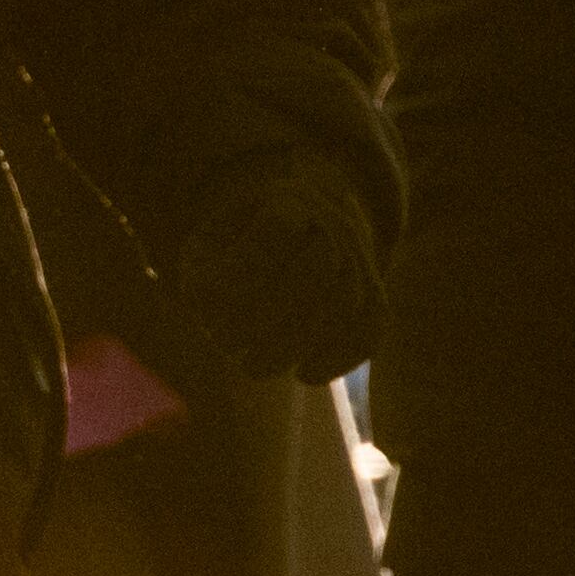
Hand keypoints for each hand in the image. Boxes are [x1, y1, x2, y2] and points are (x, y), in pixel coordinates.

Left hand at [166, 180, 386, 386]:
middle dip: (266, 316)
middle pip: (318, 269)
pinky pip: (370, 330)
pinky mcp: (375, 297)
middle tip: (227, 346)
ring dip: (294, 345)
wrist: (303, 229)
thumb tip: (204, 302)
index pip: (278, 229)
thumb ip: (202, 270)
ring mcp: (359, 261)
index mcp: (285, 201)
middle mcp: (332, 225)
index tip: (199, 304)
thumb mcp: (208, 244)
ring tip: (251, 366)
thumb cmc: (238, 246)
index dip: (241, 269)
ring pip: (345, 303)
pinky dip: (338, 358)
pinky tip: (304, 374)